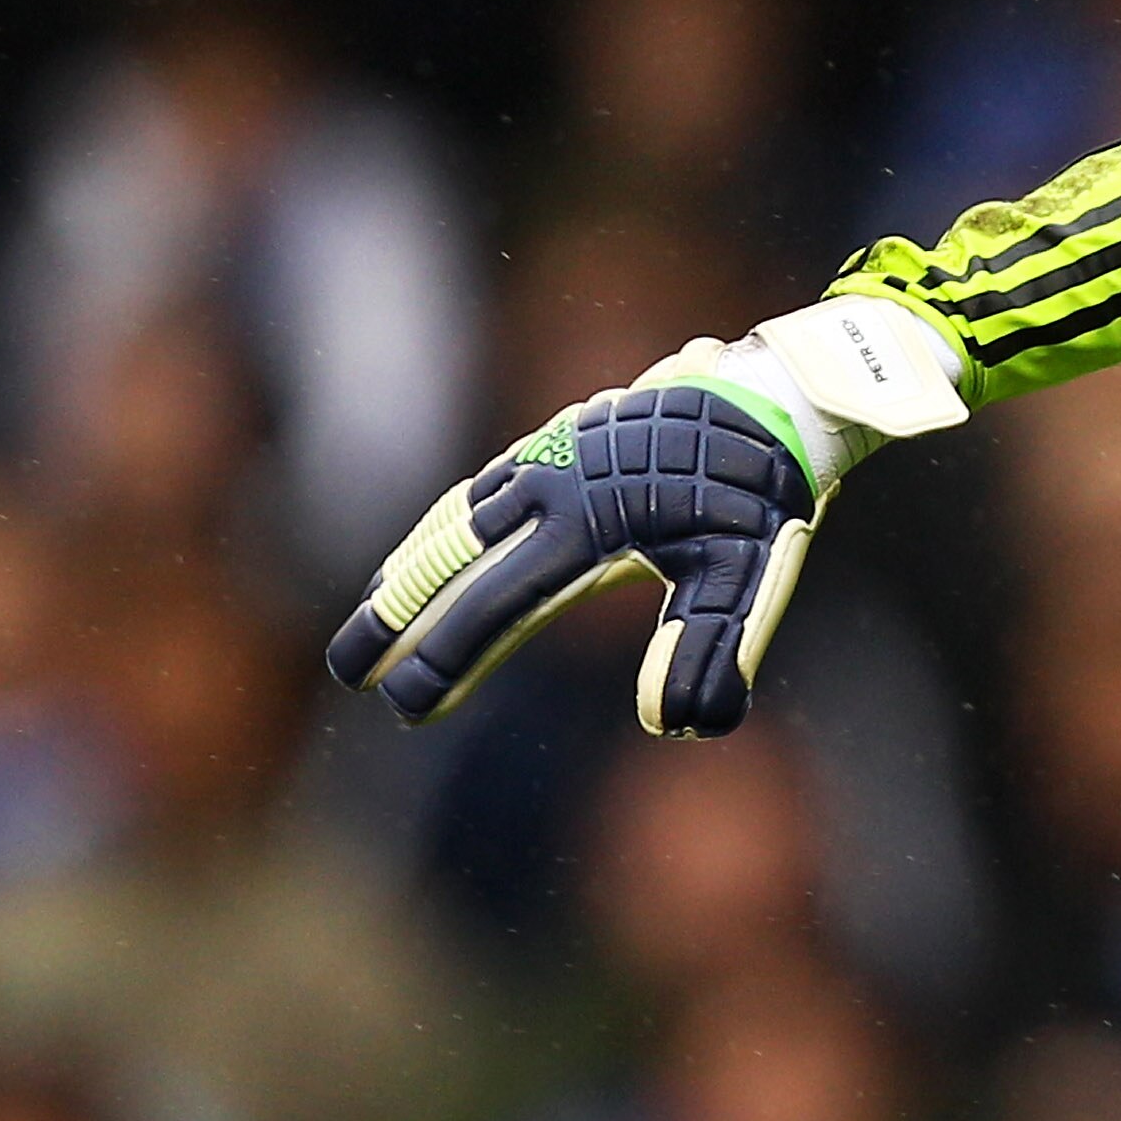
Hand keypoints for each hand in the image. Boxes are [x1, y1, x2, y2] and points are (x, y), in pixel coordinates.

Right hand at [326, 295, 965, 738]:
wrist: (774, 398)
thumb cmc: (760, 497)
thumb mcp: (749, 578)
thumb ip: (710, 648)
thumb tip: (674, 722)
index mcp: (586, 527)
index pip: (497, 608)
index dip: (446, 660)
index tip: (406, 707)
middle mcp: (549, 488)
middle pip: (451, 563)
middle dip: (395, 621)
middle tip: (346, 673)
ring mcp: (546, 459)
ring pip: (455, 523)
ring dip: (409, 571)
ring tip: (373, 618)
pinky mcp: (556, 443)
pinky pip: (480, 491)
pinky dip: (442, 525)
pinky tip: (427, 549)